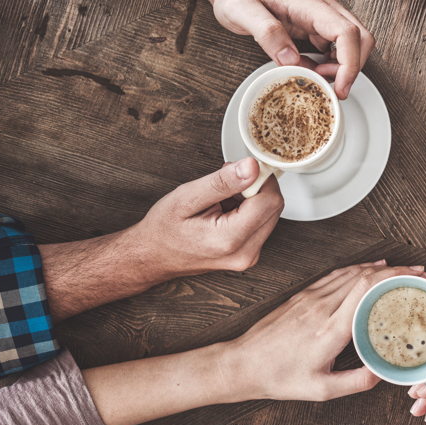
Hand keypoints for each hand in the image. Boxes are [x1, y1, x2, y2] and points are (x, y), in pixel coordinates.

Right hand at [127, 157, 283, 278]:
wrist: (152, 256)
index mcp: (231, 239)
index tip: (242, 168)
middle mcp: (245, 253)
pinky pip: (261, 224)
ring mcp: (249, 257)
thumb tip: (252, 167)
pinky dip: (248, 211)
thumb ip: (222, 182)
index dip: (261, 178)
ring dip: (251, 200)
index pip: (270, 200)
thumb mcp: (187, 197)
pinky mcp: (249, 255)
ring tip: (221, 200)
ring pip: (269, 215)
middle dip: (255, 188)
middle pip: (273, 208)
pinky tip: (225, 211)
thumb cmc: (163, 230)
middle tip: (227, 184)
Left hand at [211, 0, 374, 98]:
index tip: (340, 88)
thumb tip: (291, 59)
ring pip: (354, 45)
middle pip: (361, 39)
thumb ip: (267, 33)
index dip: (350, 64)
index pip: (346, 33)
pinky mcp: (319, 27)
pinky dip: (331, 65)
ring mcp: (324, 17)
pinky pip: (338, 49)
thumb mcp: (242, 12)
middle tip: (328, 85)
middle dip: (351, 68)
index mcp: (309, 4)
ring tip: (315, 76)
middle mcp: (324, 8)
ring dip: (342, 68)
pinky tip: (310, 69)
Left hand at [225, 261, 425, 401]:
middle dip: (398, 271)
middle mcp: (321, 307)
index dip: (395, 278)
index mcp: (330, 329)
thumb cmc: (278, 377)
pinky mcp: (302, 295)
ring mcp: (310, 298)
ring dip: (381, 267)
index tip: (416, 279)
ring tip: (403, 269)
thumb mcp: (322, 390)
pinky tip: (370, 269)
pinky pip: (336, 275)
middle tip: (421, 273)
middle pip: (365, 276)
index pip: (367, 290)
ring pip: (352, 272)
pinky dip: (358, 269)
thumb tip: (382, 371)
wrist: (242, 364)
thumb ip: (357, 381)